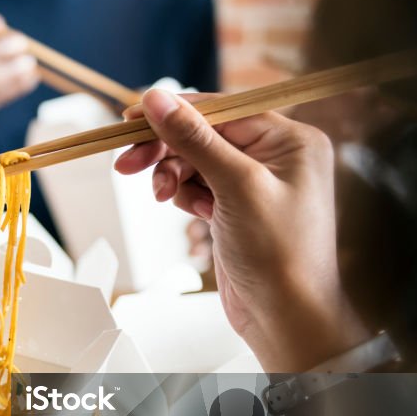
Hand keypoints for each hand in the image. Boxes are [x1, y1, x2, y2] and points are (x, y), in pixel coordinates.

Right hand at [115, 89, 371, 371]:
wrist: (286, 317)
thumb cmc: (279, 254)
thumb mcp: (235, 187)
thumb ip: (194, 139)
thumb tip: (158, 98)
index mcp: (291, 140)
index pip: (222, 109)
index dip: (174, 112)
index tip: (130, 118)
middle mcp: (276, 156)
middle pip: (204, 134)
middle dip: (166, 149)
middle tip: (125, 164)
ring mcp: (255, 183)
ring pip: (196, 161)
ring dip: (172, 175)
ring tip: (162, 197)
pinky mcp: (236, 208)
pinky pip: (199, 186)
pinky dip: (185, 195)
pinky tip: (190, 212)